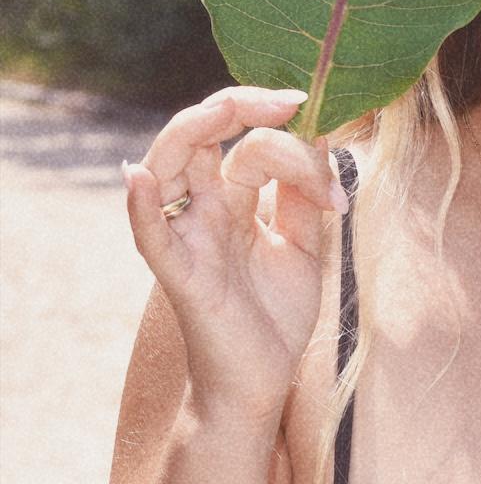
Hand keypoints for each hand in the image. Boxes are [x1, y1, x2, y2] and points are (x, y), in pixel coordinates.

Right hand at [122, 86, 348, 425]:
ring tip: (228, 109)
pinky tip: (139, 178)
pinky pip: (152, 237)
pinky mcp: (183, 276)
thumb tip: (319, 137)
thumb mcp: (303, 249)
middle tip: (292, 100)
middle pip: (198, 134)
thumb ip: (305, 198)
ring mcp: (190, 238)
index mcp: (233, 201)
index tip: (339, 167)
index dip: (300, 146)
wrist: (263, 383)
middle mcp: (205, 210)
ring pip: (166, 165)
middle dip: (241, 104)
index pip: (253, 145)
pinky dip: (141, 207)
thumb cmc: (274, 319)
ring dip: (192, 129)